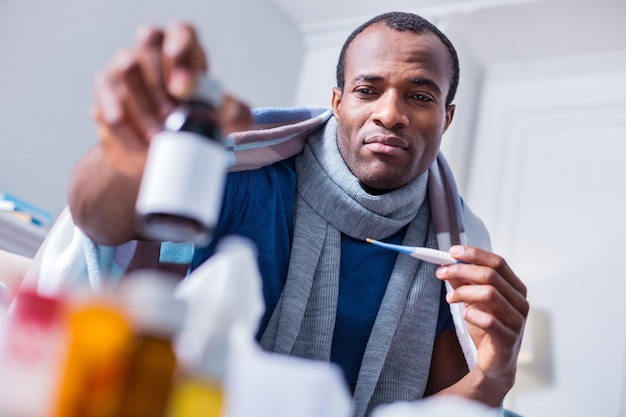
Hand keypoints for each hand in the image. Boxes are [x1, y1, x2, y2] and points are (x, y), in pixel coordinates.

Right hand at [69, 22, 250, 244]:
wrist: (156, 149)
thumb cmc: (190, 122)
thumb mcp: (218, 119)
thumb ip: (233, 113)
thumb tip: (233, 110)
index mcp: (183, 48)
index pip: (181, 32)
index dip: (182, 51)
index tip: (186, 85)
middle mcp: (151, 49)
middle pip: (150, 44)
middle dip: (163, 83)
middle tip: (174, 117)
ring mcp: (124, 64)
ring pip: (128, 69)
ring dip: (145, 108)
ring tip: (160, 137)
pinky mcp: (103, 87)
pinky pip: (108, 100)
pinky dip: (125, 126)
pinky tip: (140, 144)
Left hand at [435, 245, 528, 403]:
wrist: (494, 364)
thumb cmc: (487, 328)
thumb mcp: (473, 301)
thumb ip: (465, 282)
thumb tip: (449, 264)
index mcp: (515, 288)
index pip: (498, 262)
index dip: (475, 254)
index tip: (452, 251)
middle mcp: (520, 302)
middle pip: (491, 275)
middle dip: (462, 270)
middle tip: (441, 273)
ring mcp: (517, 321)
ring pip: (489, 294)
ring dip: (463, 292)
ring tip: (449, 298)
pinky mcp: (508, 339)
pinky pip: (489, 321)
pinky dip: (472, 315)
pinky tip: (465, 316)